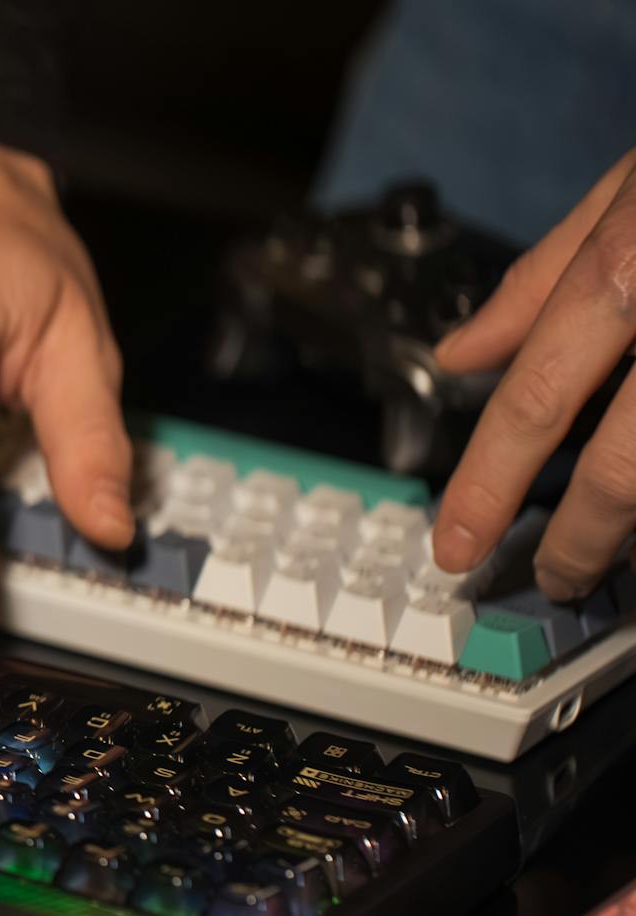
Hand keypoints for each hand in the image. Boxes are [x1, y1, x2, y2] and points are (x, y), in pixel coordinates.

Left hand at [432, 147, 635, 600]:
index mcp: (633, 262)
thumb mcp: (630, 182)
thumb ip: (543, 275)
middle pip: (625, 466)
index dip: (487, 483)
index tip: (456, 545)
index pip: (539, 397)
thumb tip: (462, 352)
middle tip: (555, 575)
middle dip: (581, 539)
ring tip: (620, 553)